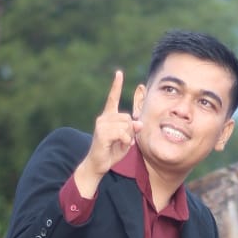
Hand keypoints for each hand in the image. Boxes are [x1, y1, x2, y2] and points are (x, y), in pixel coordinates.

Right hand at [73, 71, 142, 197]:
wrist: (98, 164)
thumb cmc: (111, 151)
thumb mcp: (126, 139)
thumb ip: (132, 129)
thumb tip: (139, 123)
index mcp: (108, 117)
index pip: (113, 98)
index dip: (116, 86)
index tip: (119, 73)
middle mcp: (103, 118)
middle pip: (128, 117)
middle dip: (130, 130)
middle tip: (124, 140)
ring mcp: (101, 124)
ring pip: (126, 125)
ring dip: (127, 136)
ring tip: (119, 143)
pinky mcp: (102, 133)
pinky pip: (122, 133)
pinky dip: (125, 140)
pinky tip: (119, 145)